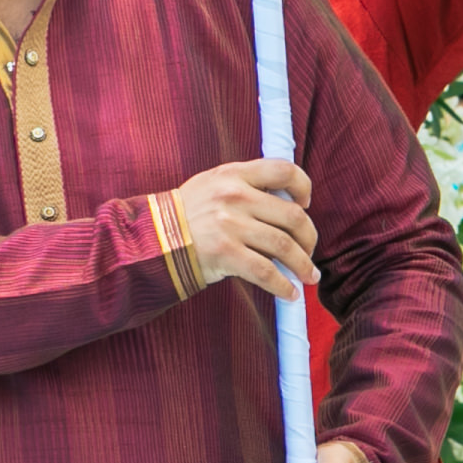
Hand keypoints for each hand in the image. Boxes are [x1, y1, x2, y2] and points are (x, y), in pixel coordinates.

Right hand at [177, 159, 318, 304]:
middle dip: (309, 238)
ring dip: (302, 264)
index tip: (306, 203)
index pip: (283, 170)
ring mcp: (230, 224)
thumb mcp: (212, 184)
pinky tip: (290, 293)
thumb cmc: (187, 214)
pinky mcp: (225, 253)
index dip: (303, 186)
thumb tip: (288, 205)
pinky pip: (265, 271)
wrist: (153, 238)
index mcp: (234, 174)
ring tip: (309, 276)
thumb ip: (246, 186)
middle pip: (292, 215)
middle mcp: (235, 196)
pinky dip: (283, 285)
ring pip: (284, 245)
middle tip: (309, 252)